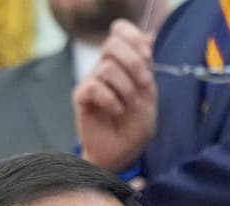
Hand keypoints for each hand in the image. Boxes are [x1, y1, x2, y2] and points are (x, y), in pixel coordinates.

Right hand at [73, 19, 157, 172]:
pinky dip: (110, 99)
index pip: (120, 30)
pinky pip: (93, 86)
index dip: (134, 38)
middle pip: (113, 43)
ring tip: (129, 105)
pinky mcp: (81, 97)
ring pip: (107, 67)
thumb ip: (146, 64)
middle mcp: (104, 67)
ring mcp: (91, 81)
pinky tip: (116, 110)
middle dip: (134, 63)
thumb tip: (148, 35)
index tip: (148, 57)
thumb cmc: (135, 125)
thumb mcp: (149, 92)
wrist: (123, 152)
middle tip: (143, 85)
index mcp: (121, 61)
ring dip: (125, 88)